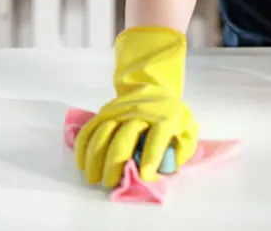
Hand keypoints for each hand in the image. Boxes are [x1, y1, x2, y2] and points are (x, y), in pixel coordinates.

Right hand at [74, 26, 199, 187]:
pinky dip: (83, 147)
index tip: (145, 176)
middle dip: (115, 163)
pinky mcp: (104, 111)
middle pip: (124, 137)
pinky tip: (83, 164)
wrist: (154, 87)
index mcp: (165, 117)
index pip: (157, 137)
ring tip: (94, 178)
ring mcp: (120, 110)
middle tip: (110, 182)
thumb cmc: (171, 115)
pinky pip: (89, 129)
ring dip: (95, 158)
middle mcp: (140, 111)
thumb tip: (167, 167)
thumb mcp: (187, 128)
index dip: (151, 157)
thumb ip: (183, 149)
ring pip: (102, 133)